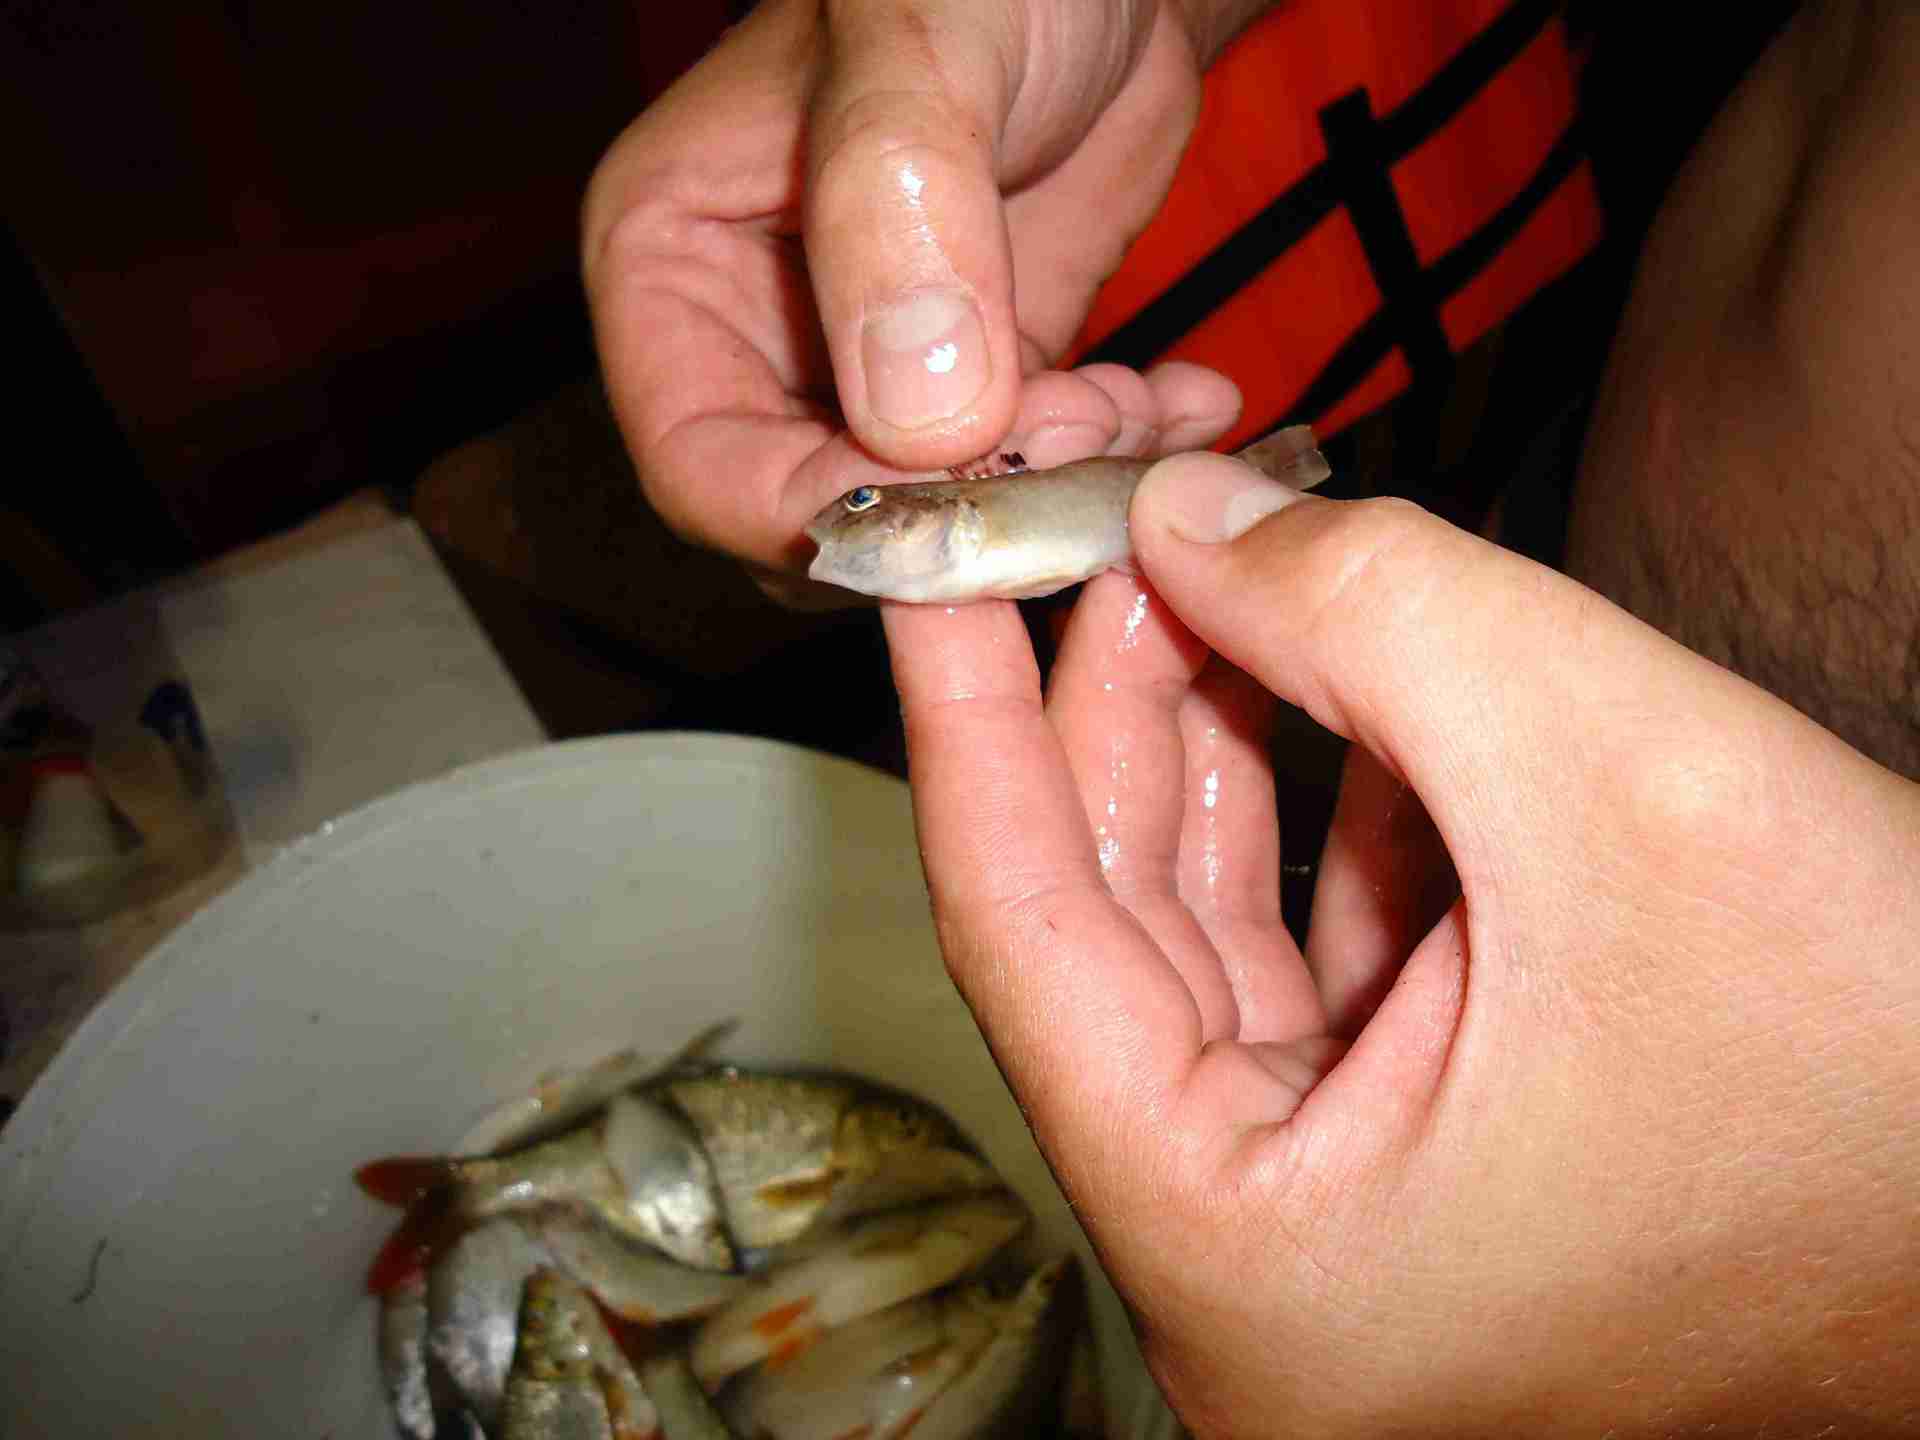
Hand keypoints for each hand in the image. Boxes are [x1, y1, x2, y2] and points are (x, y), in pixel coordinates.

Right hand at [582, 0, 1252, 602]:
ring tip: (1137, 409)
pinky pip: (1029, 477)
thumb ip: (898, 210)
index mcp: (676, 263)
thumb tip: (920, 418)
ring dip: (1049, 498)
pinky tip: (1185, 405)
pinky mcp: (983, 381)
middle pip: (821, 516)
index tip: (951, 503)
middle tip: (1073, 444)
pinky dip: (1110, 463)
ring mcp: (873, 371)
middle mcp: (759, 337)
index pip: (701, 464)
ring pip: (938, 519)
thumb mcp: (922, 43)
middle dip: (956, 516)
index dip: (815, 515)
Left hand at [887, 453, 1919, 1435]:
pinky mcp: (1414, 1167)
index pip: (1020, 938)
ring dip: (1221, 740)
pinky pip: (1316, 963)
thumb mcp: (1612, 770)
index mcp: (1247, 1259)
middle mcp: (1258, 1271)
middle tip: (1099, 529)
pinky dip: (1321, 815)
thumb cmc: (1885, 1065)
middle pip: (1112, 927)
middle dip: (1116, 704)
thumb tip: (1188, 518)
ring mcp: (1335, 1227)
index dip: (966, 721)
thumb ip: (1365, 607)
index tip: (919, 569)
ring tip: (1213, 570)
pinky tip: (1333, 682)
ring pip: (1211, 933)